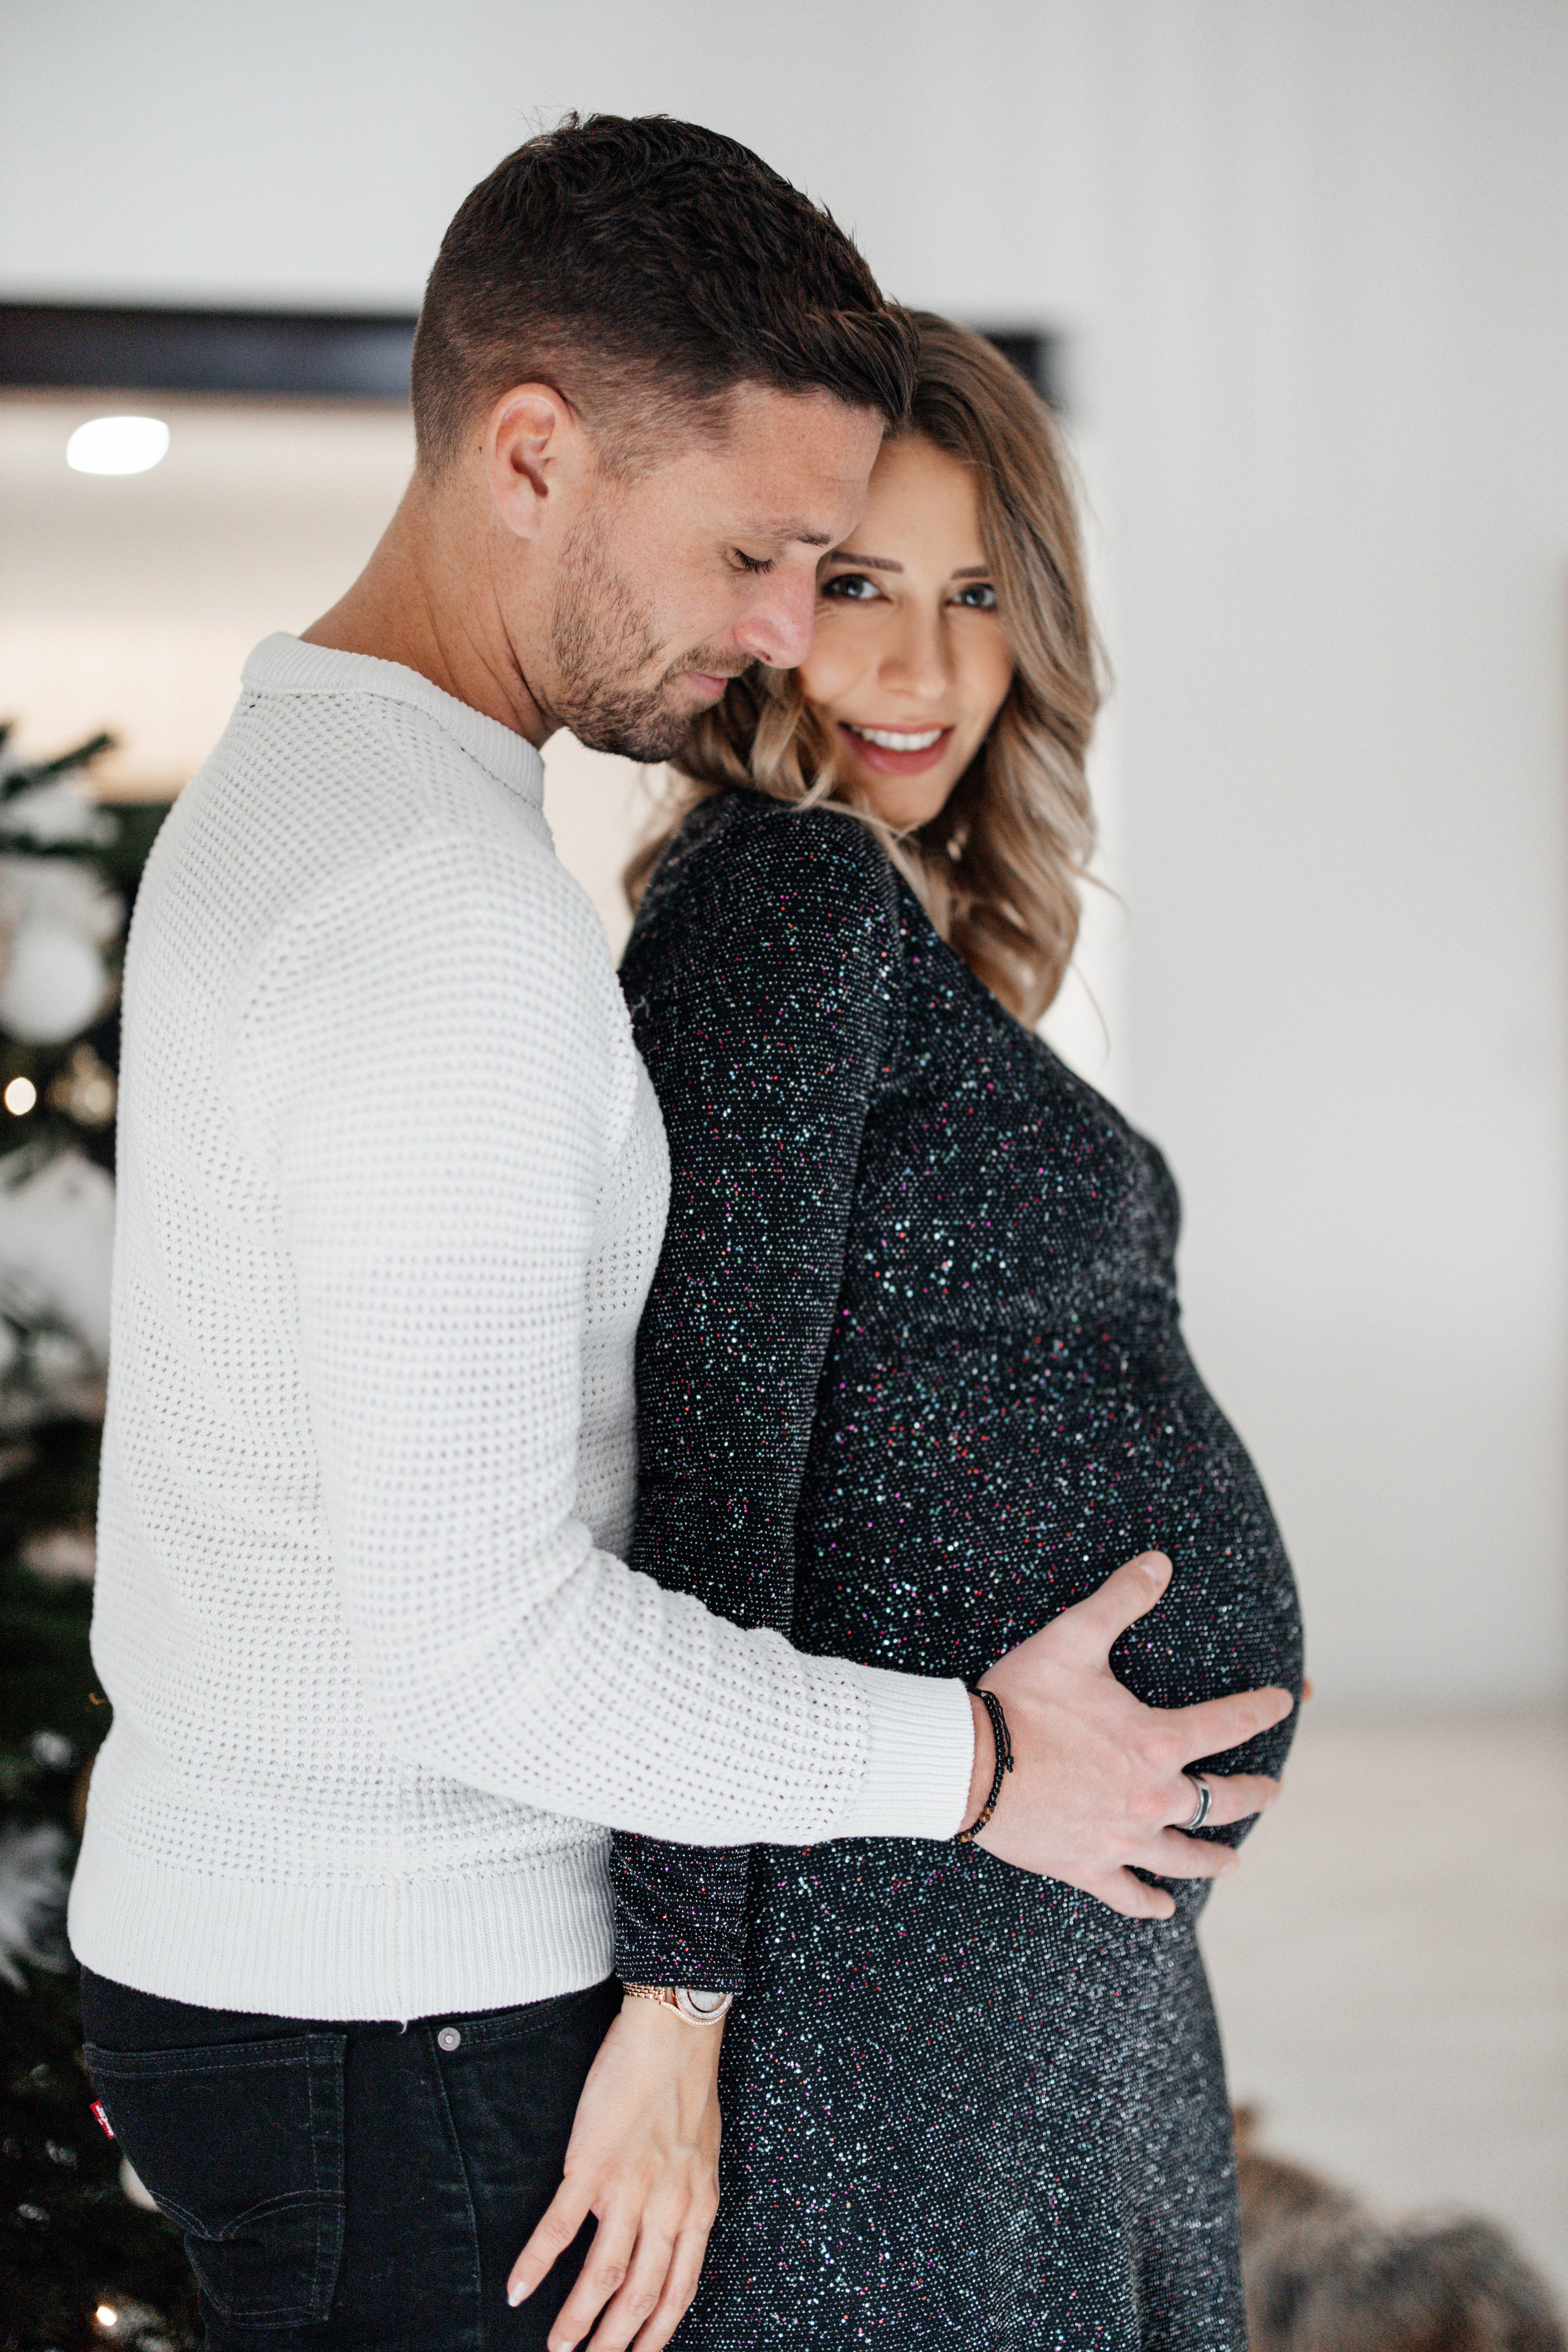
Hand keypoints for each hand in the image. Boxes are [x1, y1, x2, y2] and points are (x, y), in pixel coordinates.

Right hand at [507, 1993, 722, 2351]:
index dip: (657, 2335)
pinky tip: (518, 2286)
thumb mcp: (703, 2155)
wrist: (674, 2034)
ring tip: (557, 2346)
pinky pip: (562, 2226)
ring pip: (604, 2275)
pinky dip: (537, 2262)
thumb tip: (670, 2233)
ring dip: (577, 2319)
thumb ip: (687, 2199)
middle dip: (614, 2343)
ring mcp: (629, 2189)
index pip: (679, 2292)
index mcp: (697, 2208)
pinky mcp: (593, 2164)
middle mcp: (668, 2209)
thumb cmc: (688, 2086)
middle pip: (640, 2297)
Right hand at [969, 1551, 1293, 1918]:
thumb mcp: (1073, 1638)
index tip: (1287, 1701)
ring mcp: (1122, 1838)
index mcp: (1157, 1742)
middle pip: (1222, 1800)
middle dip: (1254, 1792)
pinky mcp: (1087, 1866)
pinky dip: (1151, 1903)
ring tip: (1233, 1861)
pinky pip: (1128, 1894)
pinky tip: (1166, 1907)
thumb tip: (1160, 1561)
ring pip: (1184, 1855)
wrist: (970, 1764)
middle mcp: (1152, 1796)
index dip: (1263, 1709)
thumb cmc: (1021, 1699)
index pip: (1229, 1723)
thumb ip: (1121, 1599)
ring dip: (1213, 1858)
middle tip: (1272, 1788)